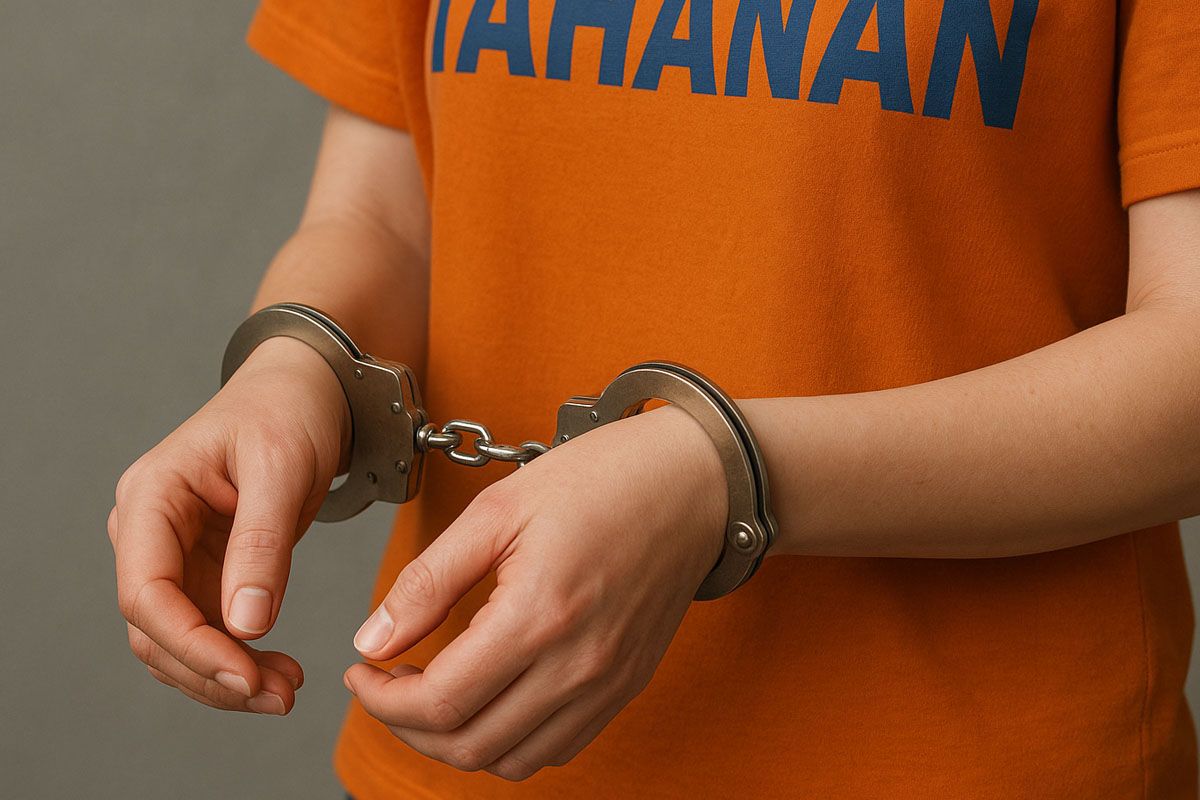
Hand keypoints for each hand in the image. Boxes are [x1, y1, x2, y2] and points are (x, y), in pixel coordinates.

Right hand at [109, 336, 349, 713]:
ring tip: (285, 690)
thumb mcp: (283, 468)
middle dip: (212, 671)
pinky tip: (277, 671)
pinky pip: (207, 628)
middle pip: (155, 627)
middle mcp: (149, 530)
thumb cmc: (289, 411)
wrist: (306, 389)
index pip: (146, 591)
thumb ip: (261, 544)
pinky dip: (238, 657)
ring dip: (225, 674)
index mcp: (152, 496)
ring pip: (177, 639)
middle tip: (279, 696)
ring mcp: (173, 553)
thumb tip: (245, 624)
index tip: (245, 676)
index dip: (190, 644)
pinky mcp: (203, 568)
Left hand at [344, 404, 726, 779]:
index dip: (381, 700)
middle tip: (387, 684)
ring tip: (433, 692)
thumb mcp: (497, 511)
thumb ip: (428, 582)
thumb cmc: (601, 479)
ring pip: (512, 759)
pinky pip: (558, 747)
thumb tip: (374, 638)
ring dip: (456, 741)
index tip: (361, 672)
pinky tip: (490, 696)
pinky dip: (509, 740)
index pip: (440, 703)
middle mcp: (578, 666)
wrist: (692, 481)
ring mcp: (608, 683)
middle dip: (407, 727)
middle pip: (469, 746)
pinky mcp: (627, 685)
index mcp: (539, 616)